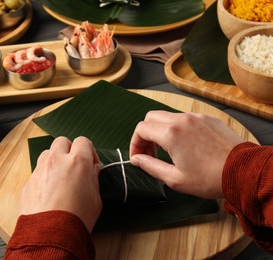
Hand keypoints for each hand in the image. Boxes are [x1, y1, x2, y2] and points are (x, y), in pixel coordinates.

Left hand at [18, 136, 101, 231]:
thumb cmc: (76, 219)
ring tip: (60, 177)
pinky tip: (49, 191)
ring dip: (55, 160)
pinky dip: (44, 175)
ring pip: (47, 153)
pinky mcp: (29, 181)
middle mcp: (57, 160)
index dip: (89, 151)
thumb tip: (92, 169)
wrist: (50, 235)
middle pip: (62, 142)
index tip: (91, 164)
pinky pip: (37, 170)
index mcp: (77, 161)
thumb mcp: (95, 199)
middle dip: (69, 150)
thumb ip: (93, 178)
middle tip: (74, 166)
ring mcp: (40, 169)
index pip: (83, 141)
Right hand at [129, 111, 244, 198]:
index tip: (138, 157)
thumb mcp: (175, 179)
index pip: (141, 129)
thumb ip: (150, 166)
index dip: (135, 144)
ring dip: (161, 130)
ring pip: (167, 116)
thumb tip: (135, 160)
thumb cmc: (210, 178)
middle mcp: (181, 120)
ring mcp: (196, 117)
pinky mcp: (207, 118)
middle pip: (151, 118)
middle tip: (150, 153)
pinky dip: (177, 128)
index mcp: (170, 134)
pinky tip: (185, 145)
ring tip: (167, 150)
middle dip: (145, 134)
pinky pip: (184, 118)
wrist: (244, 171)